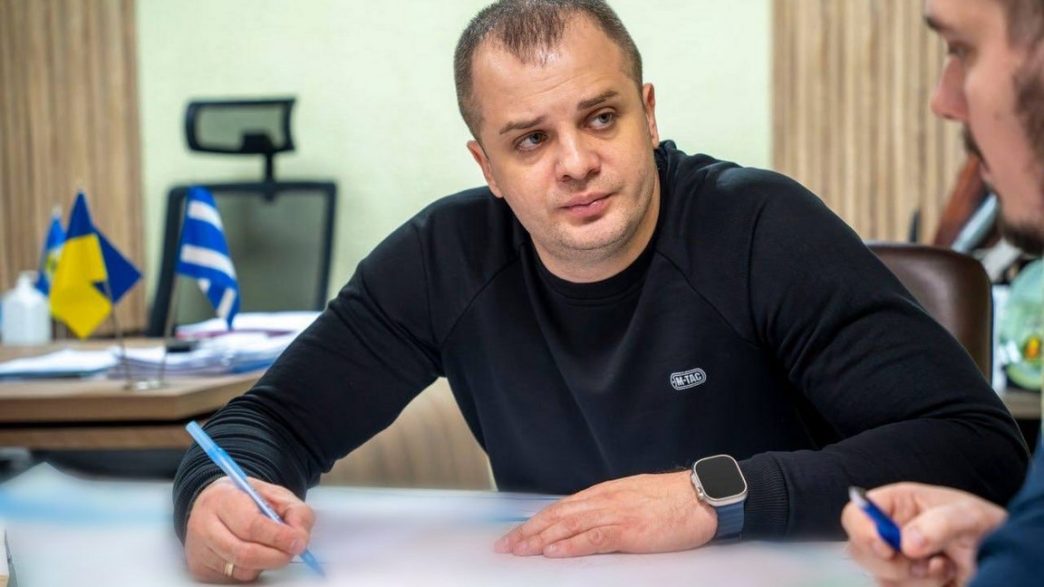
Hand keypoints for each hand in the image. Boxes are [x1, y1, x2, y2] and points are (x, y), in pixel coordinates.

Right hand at [183, 476, 315, 582]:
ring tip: (273, 548)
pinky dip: (252, 569)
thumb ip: (294, 512)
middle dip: (275, 556)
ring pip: (240, 569)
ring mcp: (199, 549)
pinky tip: (254, 553)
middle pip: (243, 553)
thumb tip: (300, 538)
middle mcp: (204, 525)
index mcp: (222, 498)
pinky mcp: (200, 568)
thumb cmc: (245, 499)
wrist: (214, 503)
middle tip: (292, 551)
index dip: (278, 537)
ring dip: (265, 563)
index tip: (297, 542)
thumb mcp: (274, 494)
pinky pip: (234, 577)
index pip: (251, 525)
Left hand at [495, 471, 716, 557]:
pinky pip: (593, 538)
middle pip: (557, 517)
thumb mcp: (632, 497)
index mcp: (603, 494)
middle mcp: (603, 501)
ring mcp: (614, 515)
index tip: (516, 534)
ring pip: (568, 526)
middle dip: (529, 532)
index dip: (535, 522)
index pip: (560, 508)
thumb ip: (608, 508)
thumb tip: (586, 519)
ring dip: (540, 539)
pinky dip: (571, 545)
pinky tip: (553, 552)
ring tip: (520, 550)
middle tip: (506, 546)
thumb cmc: (671, 499)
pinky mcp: (628, 530)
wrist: (700, 496)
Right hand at [841, 482, 1005, 586]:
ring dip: (917, 579)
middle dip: (893, 564)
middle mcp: (889, 532)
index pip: (855, 514)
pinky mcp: (905, 583)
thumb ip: (939, 522)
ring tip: (944, 567)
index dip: (863, 531)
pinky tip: (944, 579)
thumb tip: (907, 543)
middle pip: (860, 552)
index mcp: (896, 505)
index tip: (886, 548)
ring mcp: (895, 560)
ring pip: (882, 578)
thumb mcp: (969, 516)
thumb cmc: (985, 528)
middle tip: (925, 562)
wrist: (1004, 559)